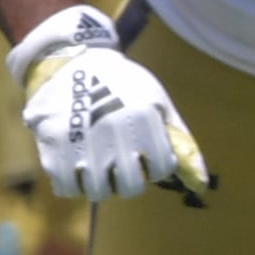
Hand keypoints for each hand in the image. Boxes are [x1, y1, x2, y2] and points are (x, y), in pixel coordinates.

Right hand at [8, 3, 210, 200]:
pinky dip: (74, 185)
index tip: (146, 156)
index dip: (156, 166)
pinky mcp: (52, 147)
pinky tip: (78, 168)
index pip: (161, 168)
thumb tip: (201, 183)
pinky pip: (67, 188)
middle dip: (130, 180)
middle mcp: (114, 132)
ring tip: (99, 166)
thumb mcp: (157, 101)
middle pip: (130, 187)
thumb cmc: (121, 85)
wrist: (69, 63)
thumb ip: (179, 140)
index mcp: (143, 118)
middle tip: (121, 166)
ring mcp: (81, 141)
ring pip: (98, 191)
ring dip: (102, 184)